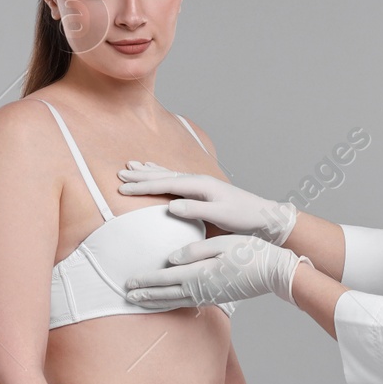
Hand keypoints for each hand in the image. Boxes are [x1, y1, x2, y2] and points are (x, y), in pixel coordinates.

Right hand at [117, 162, 297, 245]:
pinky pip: (175, 179)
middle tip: (119, 173)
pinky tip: (157, 173)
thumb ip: (196, 210)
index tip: (123, 187)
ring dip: (148, 172)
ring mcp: (200, 184)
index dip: (143, 186)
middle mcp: (198, 180)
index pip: (165, 184)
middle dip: (140, 175)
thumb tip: (172, 206)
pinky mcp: (202, 190)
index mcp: (200, 185)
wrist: (263, 215)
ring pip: (167, 174)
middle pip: (163, 175)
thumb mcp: (220, 215)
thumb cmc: (244, 217)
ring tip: (131, 166)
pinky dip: (161, 174)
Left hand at [125, 234, 310, 307]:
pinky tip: (169, 301)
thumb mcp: (222, 244)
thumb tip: (171, 258)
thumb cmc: (251, 252)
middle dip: (145, 295)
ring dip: (157, 302)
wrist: (275, 272)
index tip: (128, 283)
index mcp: (200, 273)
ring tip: (141, 302)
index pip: (164, 278)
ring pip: (176, 301)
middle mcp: (201, 288)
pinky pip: (189, 302)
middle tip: (126, 297)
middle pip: (166, 294)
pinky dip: (173, 303)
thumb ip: (195, 250)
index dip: (145, 281)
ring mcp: (210, 296)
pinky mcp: (217, 298)